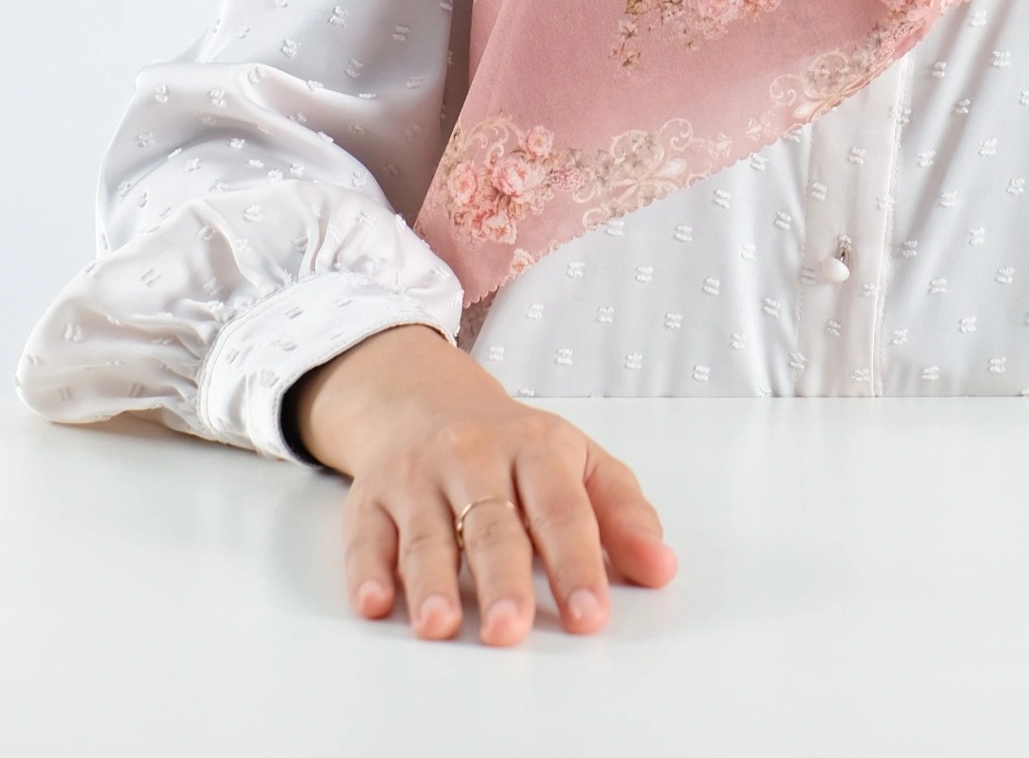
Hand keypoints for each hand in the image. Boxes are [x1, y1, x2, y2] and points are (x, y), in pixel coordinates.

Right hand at [290, 323, 676, 644]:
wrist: (425, 400)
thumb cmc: (513, 447)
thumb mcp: (578, 461)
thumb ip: (622, 513)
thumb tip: (663, 567)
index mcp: (536, 448)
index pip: (561, 510)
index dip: (576, 563)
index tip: (590, 614)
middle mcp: (474, 457)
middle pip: (491, 524)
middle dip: (501, 578)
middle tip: (511, 629)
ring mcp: (419, 477)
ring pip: (426, 533)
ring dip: (432, 581)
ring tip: (441, 626)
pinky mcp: (370, 499)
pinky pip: (366, 537)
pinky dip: (368, 571)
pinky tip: (376, 603)